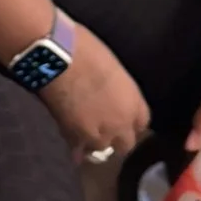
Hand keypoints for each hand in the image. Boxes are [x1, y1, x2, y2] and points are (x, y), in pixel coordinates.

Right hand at [39, 24, 150, 162]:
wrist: (58, 58)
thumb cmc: (86, 50)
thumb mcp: (112, 68)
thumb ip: (115, 89)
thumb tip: (107, 93)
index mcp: (134, 101)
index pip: (142, 123)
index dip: (130, 122)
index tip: (122, 118)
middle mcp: (121, 123)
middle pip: (126, 144)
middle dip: (116, 138)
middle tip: (104, 129)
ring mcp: (98, 133)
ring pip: (101, 150)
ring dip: (95, 143)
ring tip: (84, 135)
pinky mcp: (75, 138)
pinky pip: (78, 151)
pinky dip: (75, 147)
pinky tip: (71, 143)